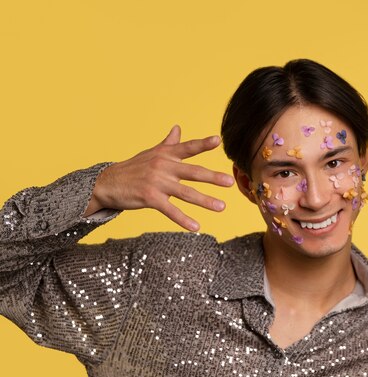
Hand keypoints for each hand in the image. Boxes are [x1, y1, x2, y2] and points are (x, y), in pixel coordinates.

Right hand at [84, 125, 234, 230]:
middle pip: (193, 172)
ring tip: (221, 207)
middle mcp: (163, 166)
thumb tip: (178, 127)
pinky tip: (196, 227)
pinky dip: (183, 219)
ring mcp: (157, 182)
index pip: (187, 148)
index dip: (202, 144)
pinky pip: (170, 210)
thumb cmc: (133, 168)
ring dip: (205, 201)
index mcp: (165, 155)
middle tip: (229, 182)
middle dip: (213, 177)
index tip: (218, 140)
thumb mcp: (151, 153)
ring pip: (186, 193)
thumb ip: (168, 143)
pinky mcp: (150, 198)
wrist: (106, 183)